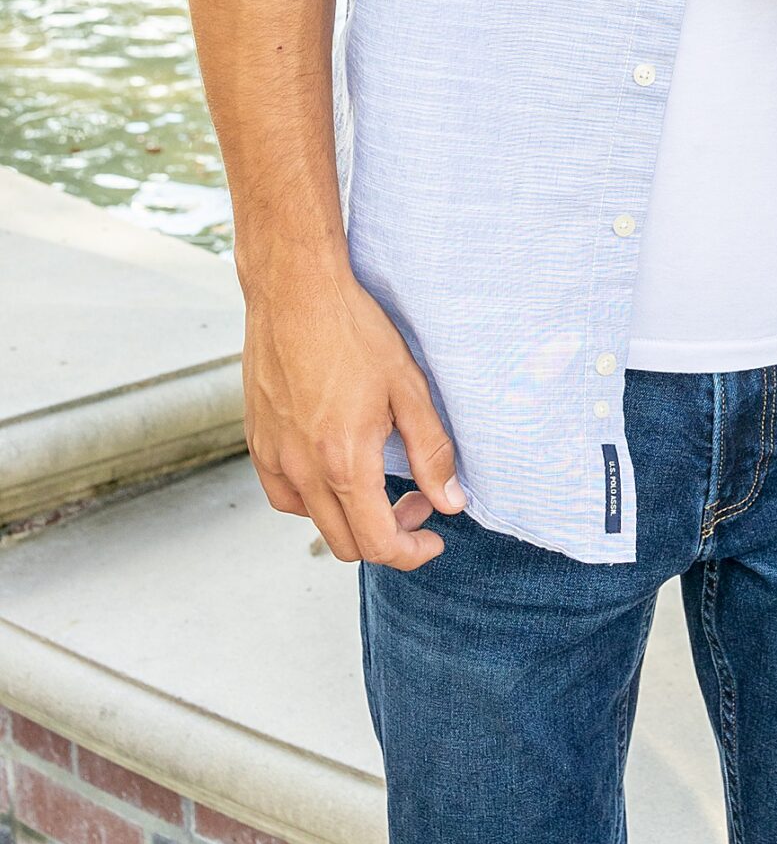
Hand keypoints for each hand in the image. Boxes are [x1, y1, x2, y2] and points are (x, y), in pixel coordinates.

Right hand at [242, 254, 464, 568]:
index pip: (377, 543)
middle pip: (345, 544)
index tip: (433, 538)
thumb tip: (450, 502)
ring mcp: (275, 458)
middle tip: (416, 500)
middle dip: (387, 537)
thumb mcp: (408, 386)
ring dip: (349, 520)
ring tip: (377, 483)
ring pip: (313, 523)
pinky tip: (333, 470)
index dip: (411, 553)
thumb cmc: (352, 330)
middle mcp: (303, 470)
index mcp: (344, 462)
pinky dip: (312, 499)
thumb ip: (431, 451)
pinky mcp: (257, 442)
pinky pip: (284, 495)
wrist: (295, 290)